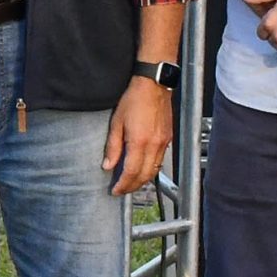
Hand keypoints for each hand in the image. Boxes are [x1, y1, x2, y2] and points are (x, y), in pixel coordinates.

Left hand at [103, 77, 173, 196]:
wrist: (153, 85)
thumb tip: (108, 165)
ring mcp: (164, 142)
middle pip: (145, 175)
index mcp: (139, 142)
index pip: (131, 172)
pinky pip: (160, 160)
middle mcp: (154, 145)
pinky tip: (142, 168)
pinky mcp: (168, 138)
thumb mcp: (116, 122)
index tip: (115, 190)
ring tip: (131, 183)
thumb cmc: (134, 99)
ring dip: (143, 180)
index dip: (123, 185)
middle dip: (133, 186)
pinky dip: (151, 168)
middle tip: (122, 190)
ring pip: (154, 170)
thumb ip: (112, 147)